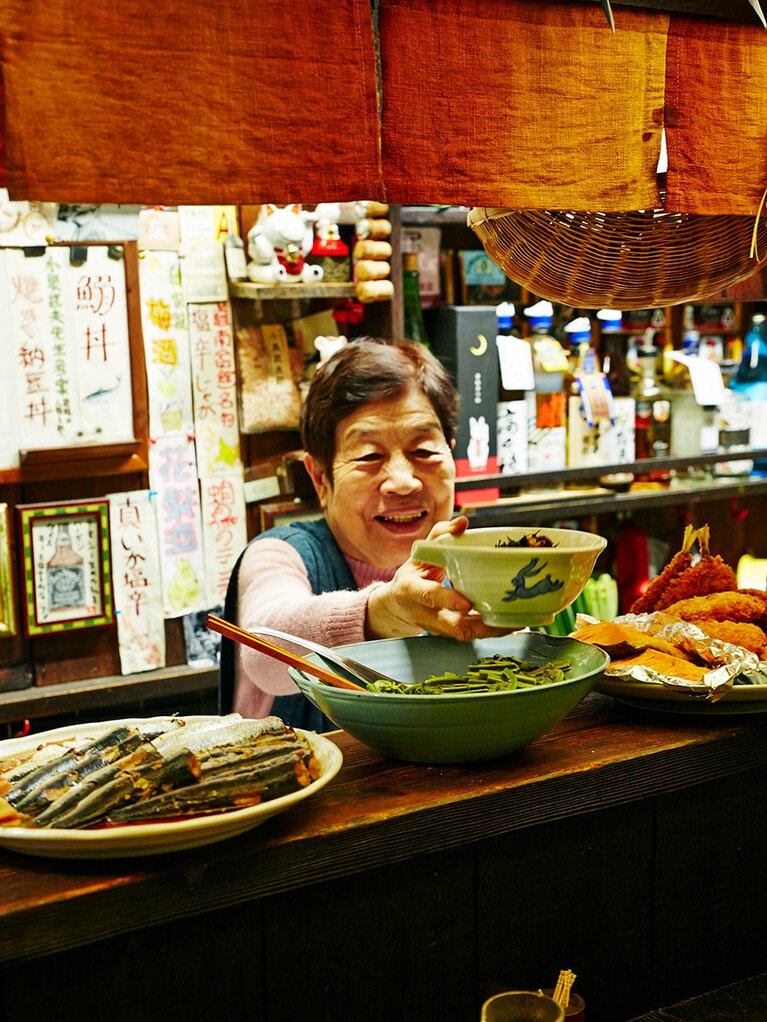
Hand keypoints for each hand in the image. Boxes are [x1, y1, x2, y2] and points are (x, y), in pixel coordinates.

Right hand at [365, 516, 510, 641]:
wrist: (397, 604)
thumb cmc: (413, 574)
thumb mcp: (420, 553)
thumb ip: (440, 535)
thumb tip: (462, 522)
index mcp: (411, 589)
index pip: (428, 596)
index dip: (447, 600)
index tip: (467, 603)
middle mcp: (422, 613)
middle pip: (450, 624)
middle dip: (476, 624)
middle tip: (499, 616)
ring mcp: (435, 627)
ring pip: (463, 634)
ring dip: (489, 631)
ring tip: (512, 622)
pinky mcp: (447, 634)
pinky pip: (469, 635)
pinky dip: (489, 631)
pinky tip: (508, 624)